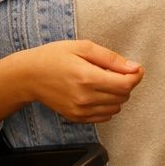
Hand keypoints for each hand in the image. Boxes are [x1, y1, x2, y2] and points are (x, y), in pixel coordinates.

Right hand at [22, 39, 144, 122]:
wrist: (29, 76)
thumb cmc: (54, 57)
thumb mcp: (83, 47)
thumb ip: (111, 58)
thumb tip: (134, 67)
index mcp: (87, 78)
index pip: (125, 84)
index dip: (136, 76)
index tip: (136, 69)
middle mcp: (85, 98)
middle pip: (123, 97)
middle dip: (126, 83)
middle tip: (115, 71)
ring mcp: (80, 111)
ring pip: (116, 108)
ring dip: (117, 95)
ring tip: (104, 82)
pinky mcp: (76, 118)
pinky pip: (104, 117)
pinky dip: (107, 106)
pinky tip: (98, 93)